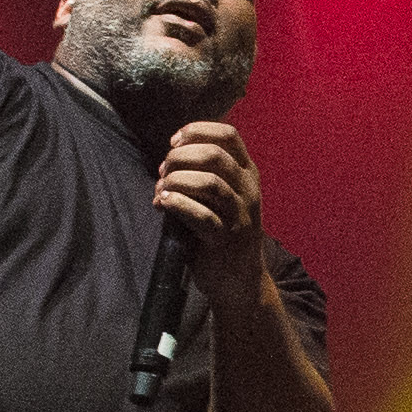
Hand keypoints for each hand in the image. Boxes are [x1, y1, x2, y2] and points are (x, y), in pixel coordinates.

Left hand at [154, 120, 269, 280]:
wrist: (239, 280)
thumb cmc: (222, 232)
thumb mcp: (222, 197)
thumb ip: (203, 174)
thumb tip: (167, 161)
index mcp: (247, 174)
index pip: (228, 135)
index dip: (197, 131)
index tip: (174, 142)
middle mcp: (249, 190)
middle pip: (214, 155)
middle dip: (180, 158)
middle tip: (163, 171)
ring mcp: (240, 215)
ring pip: (210, 182)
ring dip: (177, 181)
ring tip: (162, 189)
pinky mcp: (227, 239)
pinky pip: (202, 215)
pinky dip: (178, 204)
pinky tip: (163, 203)